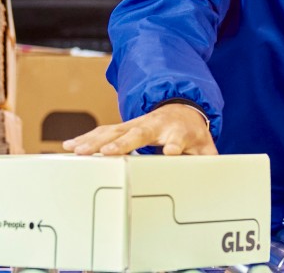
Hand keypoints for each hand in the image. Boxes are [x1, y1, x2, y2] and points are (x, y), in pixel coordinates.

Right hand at [62, 103, 217, 155]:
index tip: (170, 152)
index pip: (177, 139)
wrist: (182, 109)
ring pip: (113, 131)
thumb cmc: (192, 133)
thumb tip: (214, 175)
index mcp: (178, 131)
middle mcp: (154, 124)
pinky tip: (69, 145)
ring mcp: (136, 124)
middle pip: (137, 133)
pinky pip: (102, 132)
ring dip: (94, 141)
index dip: (174, 145)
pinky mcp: (123, 127)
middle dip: (121, 143)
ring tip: (77, 150)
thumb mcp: (206, 147)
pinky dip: (85, 138)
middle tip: (107, 153)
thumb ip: (209, 161)